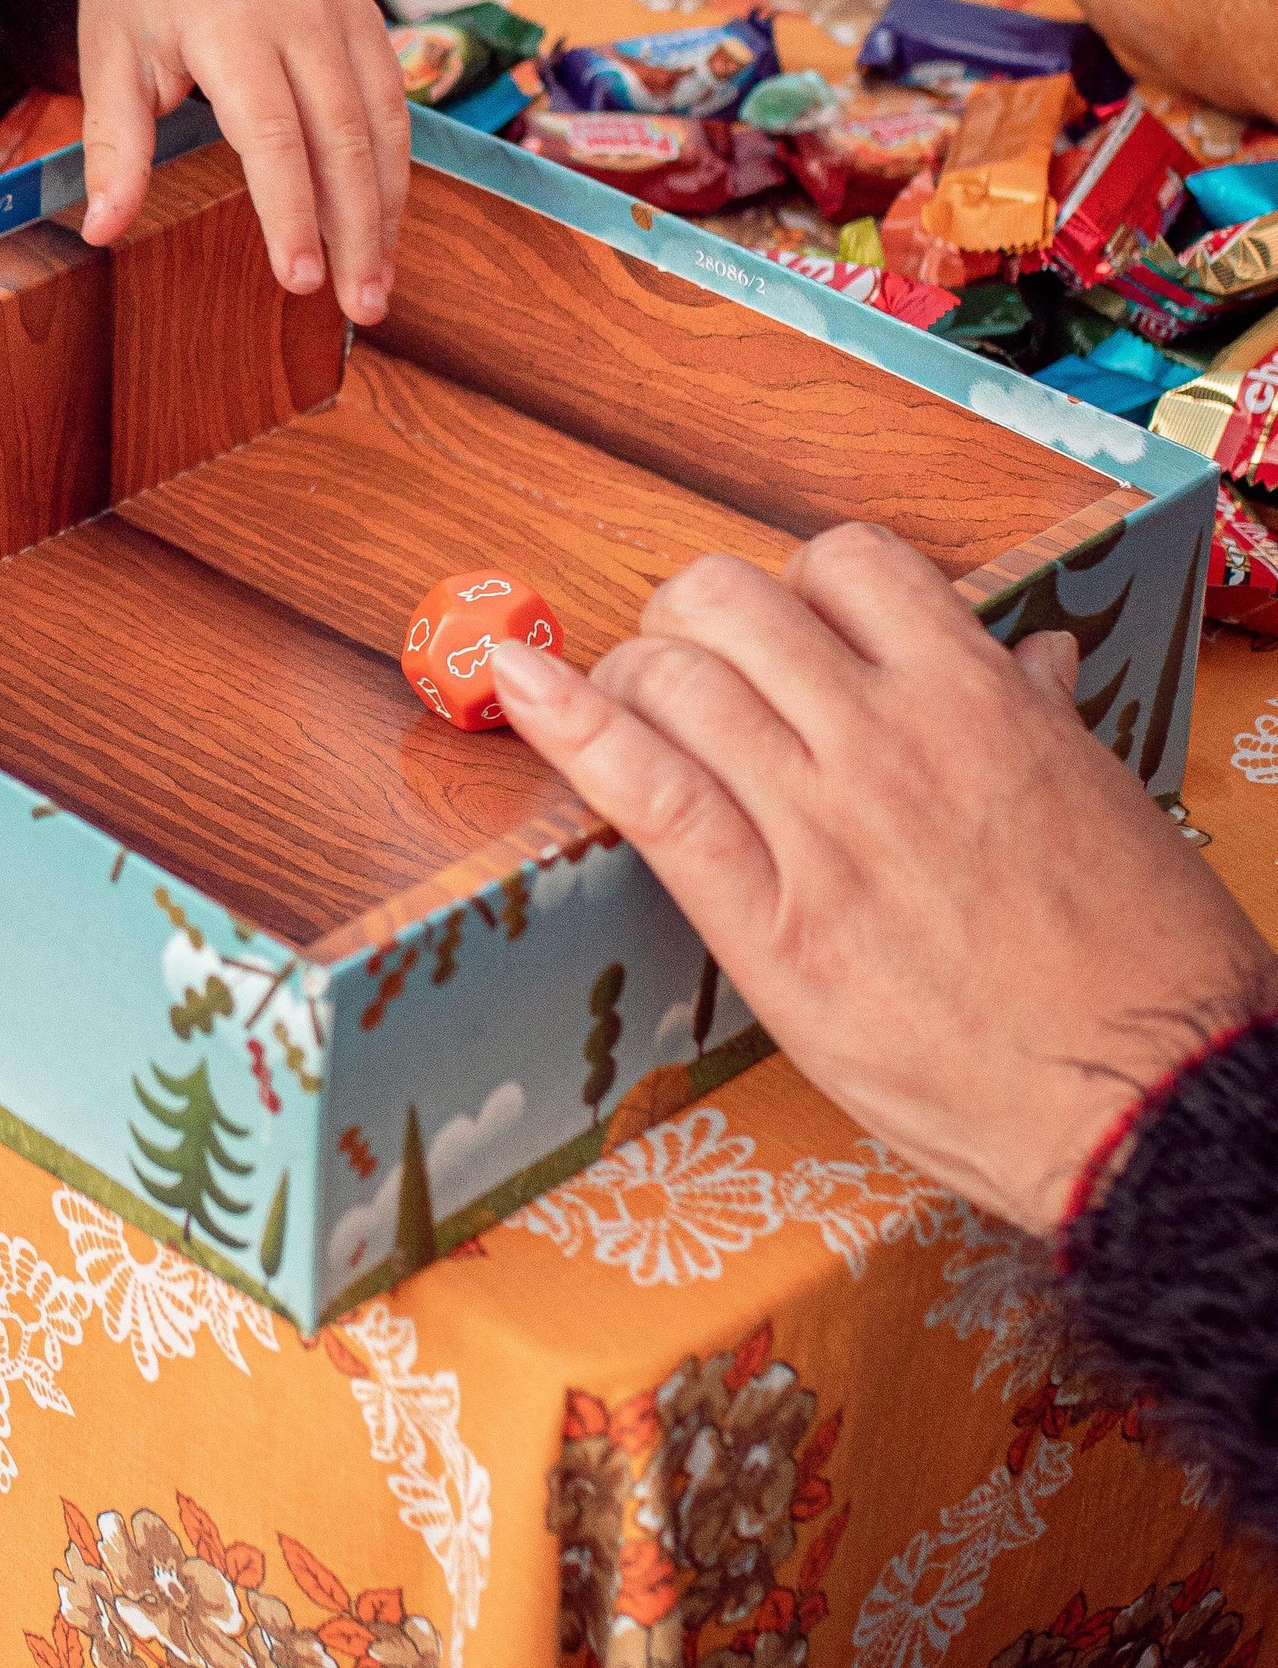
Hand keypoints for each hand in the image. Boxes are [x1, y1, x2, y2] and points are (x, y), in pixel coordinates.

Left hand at [76, 0, 408, 325]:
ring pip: (382, 125)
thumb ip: (115, 145)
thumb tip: (102, 231)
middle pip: (343, 139)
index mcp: (230, 24)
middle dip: (356, 231)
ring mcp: (344, 10)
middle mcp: (301, 13)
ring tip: (376, 285)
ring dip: (385, 211)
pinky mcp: (367, 15)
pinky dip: (393, 168)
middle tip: (359, 308)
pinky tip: (383, 225)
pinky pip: (395, 102)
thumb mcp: (107, 58)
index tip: (299, 280)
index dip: (292, 213)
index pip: (273, 136)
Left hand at [488, 524, 1274, 1234]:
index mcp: (980, 700)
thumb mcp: (1104, 805)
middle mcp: (890, 739)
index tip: (782, 634)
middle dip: (691, 620)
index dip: (796, 589)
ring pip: (677, 676)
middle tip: (686, 673)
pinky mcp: (773, 924)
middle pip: (734, 602)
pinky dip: (571, 726)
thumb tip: (1031, 654)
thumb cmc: (1144, 967)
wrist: (1148, 1103)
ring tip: (623, 712)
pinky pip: (649, 791)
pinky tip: (520, 686)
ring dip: (629, 677)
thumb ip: (1038, 718)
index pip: (852, 564)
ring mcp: (824, 826)